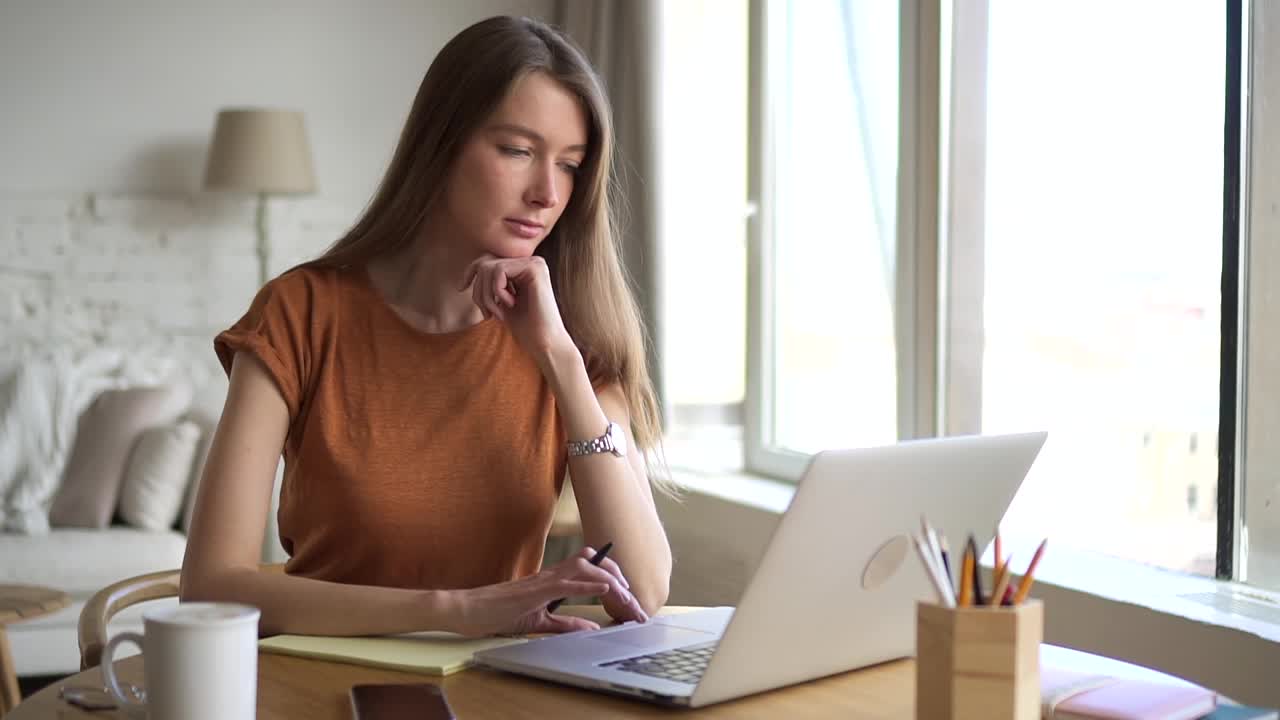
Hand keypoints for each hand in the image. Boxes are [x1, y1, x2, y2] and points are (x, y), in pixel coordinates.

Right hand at [450, 546, 648, 636]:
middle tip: (633, 596)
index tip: (627, 594)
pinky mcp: (535, 590)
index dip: (611, 576)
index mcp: (552, 579)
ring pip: (583, 567)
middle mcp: (550, 574)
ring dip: (608, 577)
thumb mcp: (539, 621)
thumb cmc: (498, 612)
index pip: (588, 568)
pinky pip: (566, 583)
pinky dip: (588, 584)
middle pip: (592, 562)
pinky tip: (605, 588)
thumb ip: (565, 623)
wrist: (470, 610)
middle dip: (617, 574)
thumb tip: (591, 627)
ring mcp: (543, 579)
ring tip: (625, 592)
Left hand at [460, 254, 573, 359]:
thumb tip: (473, 271)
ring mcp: (534, 263)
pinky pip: (499, 271)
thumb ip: (492, 285)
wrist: (544, 342)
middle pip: (486, 263)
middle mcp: (531, 262)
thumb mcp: (502, 302)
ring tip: (498, 313)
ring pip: (489, 267)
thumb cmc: (525, 327)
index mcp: (524, 268)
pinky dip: (498, 291)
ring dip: (487, 295)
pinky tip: (511, 304)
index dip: (470, 272)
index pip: (488, 260)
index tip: (461, 288)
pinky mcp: (535, 269)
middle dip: (479, 291)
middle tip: (487, 314)